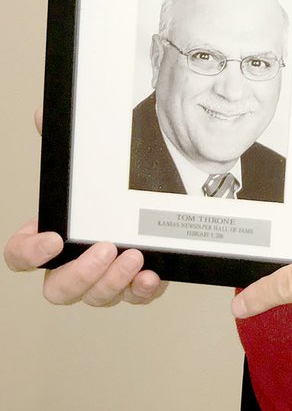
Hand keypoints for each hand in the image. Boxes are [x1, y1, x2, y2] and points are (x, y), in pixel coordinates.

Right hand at [3, 108, 167, 306]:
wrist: (151, 198)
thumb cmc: (109, 190)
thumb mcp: (88, 165)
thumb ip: (67, 144)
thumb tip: (46, 113)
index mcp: (53, 236)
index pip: (20, 256)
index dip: (29, 254)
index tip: (51, 239)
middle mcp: (74, 264)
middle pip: (58, 290)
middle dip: (79, 275)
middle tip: (103, 248)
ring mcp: (105, 278)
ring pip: (97, 297)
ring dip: (113, 281)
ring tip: (134, 255)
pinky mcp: (135, 283)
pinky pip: (134, 297)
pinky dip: (142, 290)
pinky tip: (152, 275)